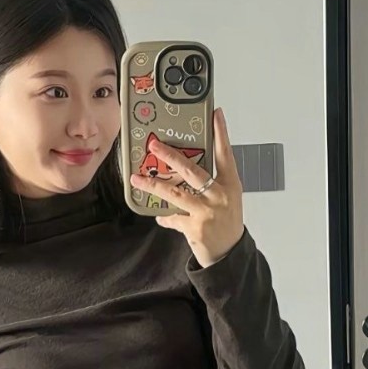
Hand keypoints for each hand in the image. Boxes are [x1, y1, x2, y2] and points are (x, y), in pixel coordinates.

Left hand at [129, 107, 243, 267]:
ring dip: (154, 185)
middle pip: (193, 171)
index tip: (215, 115)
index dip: (221, 134)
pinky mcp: (195, 228)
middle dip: (171, 156)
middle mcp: (219, 196)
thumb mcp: (226, 199)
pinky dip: (164, 217)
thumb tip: (184, 168)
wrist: (229, 253)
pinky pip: (172, 218)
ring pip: (175, 194)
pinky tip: (158, 215)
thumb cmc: (227, 223)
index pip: (225, 154)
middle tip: (154, 146)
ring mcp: (207, 212)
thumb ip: (209, 183)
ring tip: (137, 178)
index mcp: (230, 185)